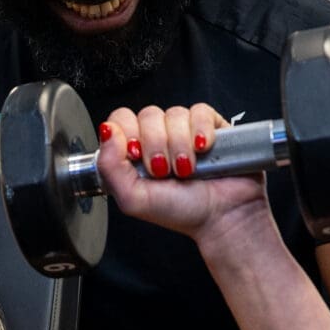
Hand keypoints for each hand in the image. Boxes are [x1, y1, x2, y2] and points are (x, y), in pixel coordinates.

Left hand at [97, 104, 270, 246]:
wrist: (223, 217)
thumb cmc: (181, 211)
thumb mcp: (133, 199)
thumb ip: (109, 167)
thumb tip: (107, 132)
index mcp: (135, 152)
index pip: (120, 120)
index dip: (127, 134)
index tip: (136, 156)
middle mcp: (158, 138)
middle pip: (148, 115)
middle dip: (156, 146)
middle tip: (164, 170)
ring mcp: (185, 130)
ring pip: (174, 114)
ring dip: (180, 145)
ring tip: (186, 168)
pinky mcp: (210, 126)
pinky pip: (200, 112)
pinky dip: (201, 131)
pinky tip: (203, 149)